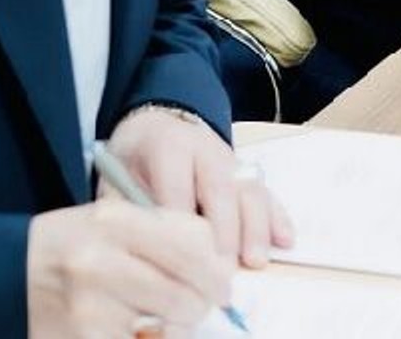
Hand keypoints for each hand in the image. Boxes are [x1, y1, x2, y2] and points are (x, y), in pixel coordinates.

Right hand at [25, 200, 230, 337]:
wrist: (2, 276)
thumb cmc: (69, 247)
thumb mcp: (110, 220)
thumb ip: (164, 232)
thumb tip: (219, 265)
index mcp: (114, 220)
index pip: (191, 246)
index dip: (217, 272)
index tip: (223, 285)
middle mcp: (101, 260)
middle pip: (186, 294)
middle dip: (201, 307)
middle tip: (199, 307)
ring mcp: (90, 307)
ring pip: (169, 328)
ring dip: (176, 329)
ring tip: (163, 320)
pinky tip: (133, 329)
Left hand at [105, 107, 293, 268]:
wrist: (156, 127)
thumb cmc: (134, 164)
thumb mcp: (116, 182)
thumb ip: (126, 214)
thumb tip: (136, 258)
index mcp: (167, 145)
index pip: (176, 186)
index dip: (181, 227)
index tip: (181, 263)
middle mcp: (205, 148)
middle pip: (221, 188)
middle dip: (223, 233)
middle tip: (221, 274)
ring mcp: (231, 159)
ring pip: (249, 190)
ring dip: (254, 228)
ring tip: (254, 262)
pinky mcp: (248, 172)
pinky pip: (267, 193)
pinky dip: (277, 218)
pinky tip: (284, 241)